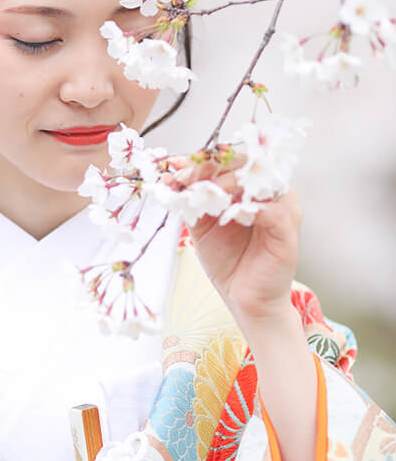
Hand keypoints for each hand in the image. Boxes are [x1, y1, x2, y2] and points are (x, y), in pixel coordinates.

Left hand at [174, 153, 301, 325]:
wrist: (245, 300)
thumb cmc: (228, 261)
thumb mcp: (202, 226)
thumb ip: (193, 201)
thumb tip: (173, 177)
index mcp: (249, 189)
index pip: (229, 161)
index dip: (202, 160)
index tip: (175, 164)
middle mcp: (268, 194)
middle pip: (245, 164)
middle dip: (212, 167)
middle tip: (185, 176)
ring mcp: (282, 210)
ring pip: (260, 181)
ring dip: (229, 183)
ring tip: (205, 192)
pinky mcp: (288, 231)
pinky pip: (273, 210)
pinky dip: (249, 208)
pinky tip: (229, 214)